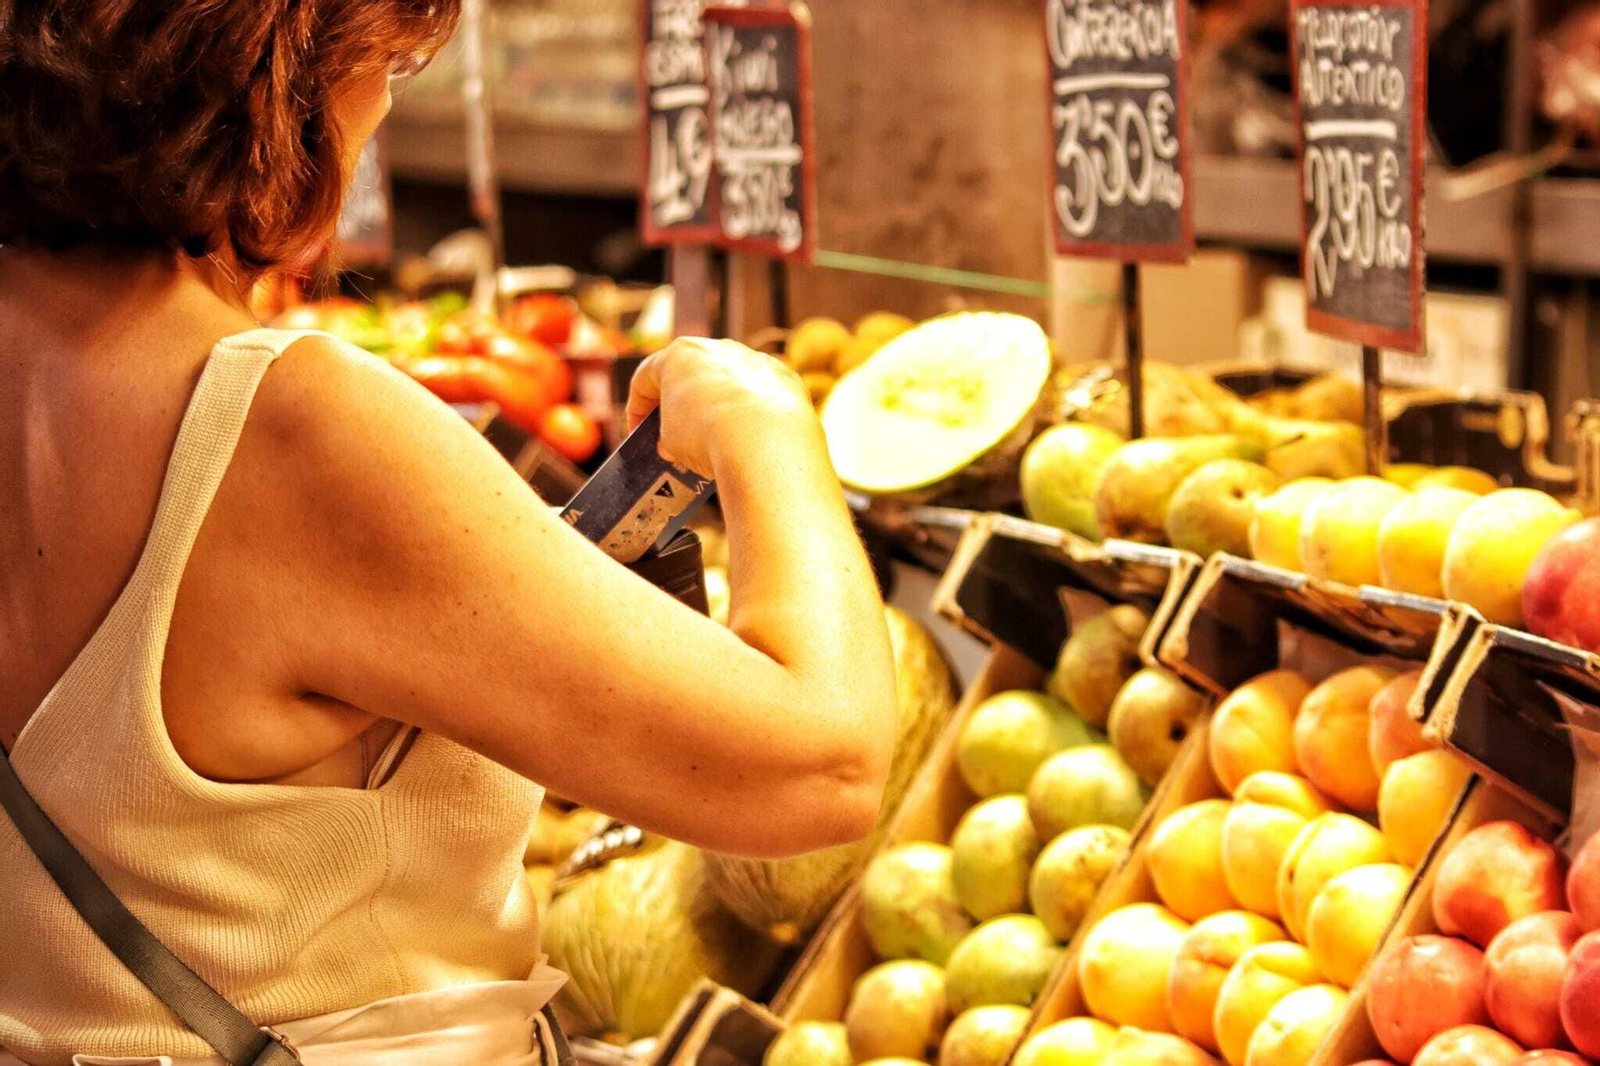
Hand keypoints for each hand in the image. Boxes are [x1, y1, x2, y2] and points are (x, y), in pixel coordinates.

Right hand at [626, 337, 814, 477]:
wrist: (763, 443)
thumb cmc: (707, 437)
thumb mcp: (670, 442)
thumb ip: (669, 435)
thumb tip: (679, 443)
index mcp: (678, 355)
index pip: (646, 379)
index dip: (637, 409)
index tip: (639, 434)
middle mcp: (718, 349)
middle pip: (690, 377)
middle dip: (681, 407)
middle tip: (676, 438)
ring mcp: (754, 361)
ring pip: (729, 384)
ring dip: (719, 409)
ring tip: (715, 443)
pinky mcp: (784, 379)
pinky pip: (761, 397)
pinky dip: (753, 416)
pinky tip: (749, 441)